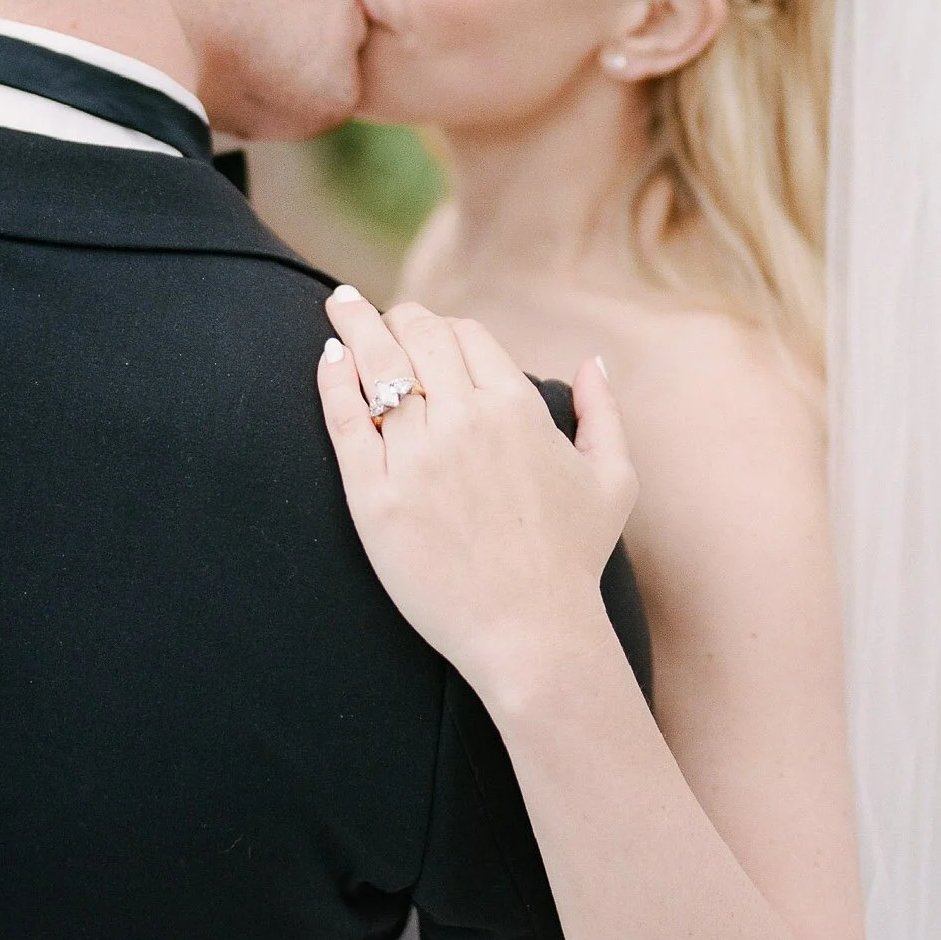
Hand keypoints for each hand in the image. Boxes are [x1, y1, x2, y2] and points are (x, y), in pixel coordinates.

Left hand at [316, 289, 638, 712]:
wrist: (531, 633)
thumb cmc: (573, 560)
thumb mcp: (612, 479)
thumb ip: (604, 413)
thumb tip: (592, 362)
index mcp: (516, 407)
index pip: (464, 335)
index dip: (439, 327)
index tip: (420, 330)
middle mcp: (464, 420)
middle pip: (417, 336)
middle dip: (393, 317)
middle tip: (368, 311)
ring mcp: (417, 456)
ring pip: (376, 365)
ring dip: (354, 327)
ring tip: (339, 306)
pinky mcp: (375, 496)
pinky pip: (345, 418)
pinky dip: (333, 380)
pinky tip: (328, 360)